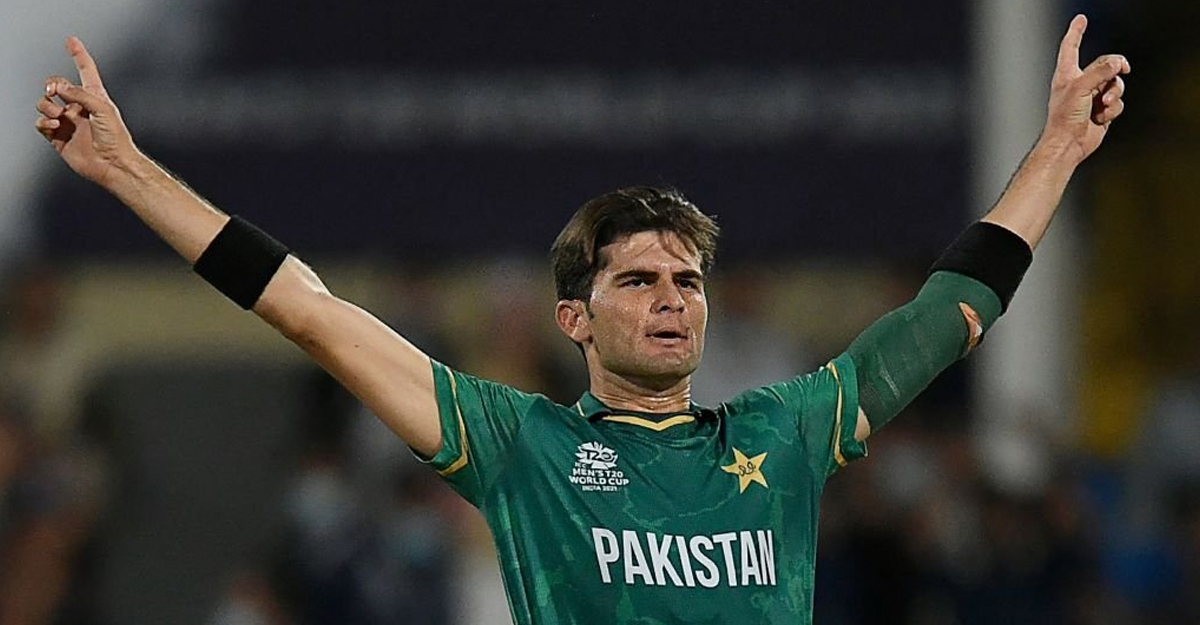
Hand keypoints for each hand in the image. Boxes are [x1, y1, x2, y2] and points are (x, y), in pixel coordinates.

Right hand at [35, 37, 136, 186]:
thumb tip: (59, 87)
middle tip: (53, 90)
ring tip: (57, 114)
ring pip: (45, 103)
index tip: (71, 41)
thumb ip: (80, 94)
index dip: (78, 55)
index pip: (85, 71)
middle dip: (51, 84)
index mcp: (95, 97)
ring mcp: (68, 122)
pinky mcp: (58, 137)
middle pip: (57, 86)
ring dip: (46, 104)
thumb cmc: (116, 139)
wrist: (113, 164)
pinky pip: (41, 123)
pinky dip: (43, 121)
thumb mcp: (103, 109)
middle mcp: (80, 108)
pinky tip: (53, 124)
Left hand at [1040, 14, 1130, 164]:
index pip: (1071, 47)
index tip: (1081, 19)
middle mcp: (1079, 83)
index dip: (1076, 32)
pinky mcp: (1102, 110)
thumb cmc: (1065, 117)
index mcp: (1067, 74)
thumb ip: (1099, 72)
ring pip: (1115, 84)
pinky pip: (1117, 102)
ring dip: (1113, 94)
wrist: (1069, 144)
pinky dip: (1112, 109)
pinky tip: (1100, 119)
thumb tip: (1117, 64)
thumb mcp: (1081, 89)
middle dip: (1115, 68)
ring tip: (1102, 106)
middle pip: (1105, 64)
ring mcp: (1092, 97)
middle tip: (1123, 69)